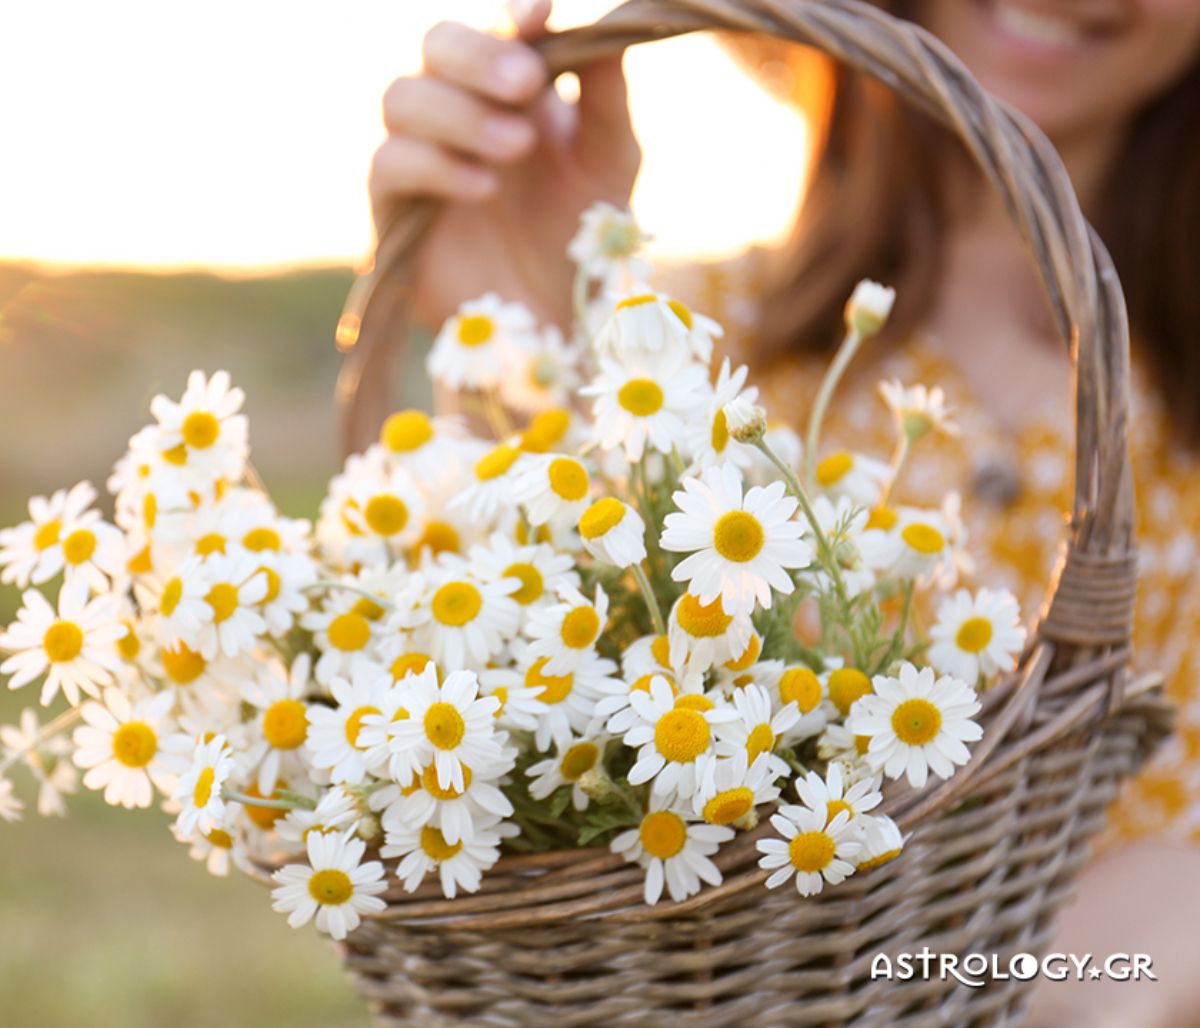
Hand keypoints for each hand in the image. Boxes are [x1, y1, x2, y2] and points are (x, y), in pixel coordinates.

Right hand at [370, 0, 640, 332]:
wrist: (552, 315)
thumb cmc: (580, 233)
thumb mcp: (608, 162)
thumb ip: (606, 98)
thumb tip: (607, 31)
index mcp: (510, 86)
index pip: (497, 29)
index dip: (510, 18)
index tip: (537, 16)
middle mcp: (458, 107)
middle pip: (437, 45)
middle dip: (480, 57)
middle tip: (527, 82)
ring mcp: (419, 152)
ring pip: (404, 97)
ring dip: (460, 114)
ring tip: (516, 148)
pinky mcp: (393, 207)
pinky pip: (391, 165)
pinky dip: (436, 167)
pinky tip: (482, 188)